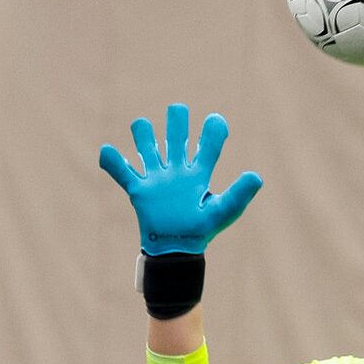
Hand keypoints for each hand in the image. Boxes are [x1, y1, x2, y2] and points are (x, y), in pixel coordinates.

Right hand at [98, 104, 262, 254]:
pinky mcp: (138, 190)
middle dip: (176, 119)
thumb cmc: (200, 232)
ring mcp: (156, 178)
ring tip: (143, 129)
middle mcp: (177, 170)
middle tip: (177, 111)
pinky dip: (112, 161)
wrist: (175, 252)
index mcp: (199, 173)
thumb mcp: (222, 213)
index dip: (213, 129)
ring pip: (147, 145)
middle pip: (176, 134)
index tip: (216, 120)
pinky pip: (122, 172)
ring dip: (144, 133)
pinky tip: (107, 151)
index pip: (209, 144)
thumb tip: (256, 176)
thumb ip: (238, 195)